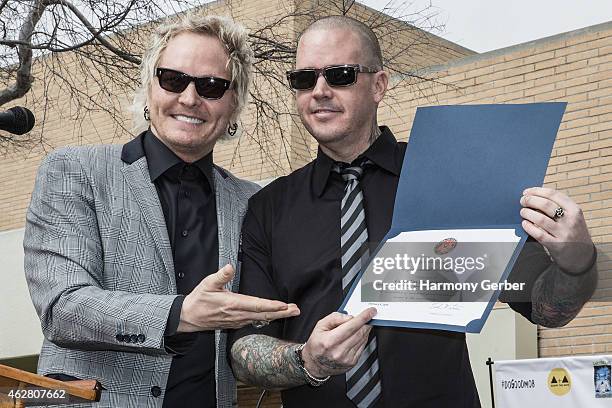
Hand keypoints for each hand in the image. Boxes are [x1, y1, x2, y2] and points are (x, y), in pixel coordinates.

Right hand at [178, 264, 299, 331]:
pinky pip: (255, 322)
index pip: (256, 305)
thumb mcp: (207, 284)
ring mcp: (238, 321)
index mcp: (233, 304)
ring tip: (290, 312)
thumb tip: (229, 267)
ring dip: (277, 316)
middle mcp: (238, 315)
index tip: (284, 305)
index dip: (271, 306)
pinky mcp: (236, 323)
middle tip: (296, 310)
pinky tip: (274, 316)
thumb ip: (220, 276)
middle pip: (264, 315)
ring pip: (261, 319)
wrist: (189, 317)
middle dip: (281, 313)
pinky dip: (267, 319)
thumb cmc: (199, 300)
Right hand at [301, 308, 376, 377]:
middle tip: (368, 316)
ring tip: (361, 325)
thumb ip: (335, 318)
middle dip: (366, 322)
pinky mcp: (352, 363)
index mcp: (330, 341)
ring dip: (365, 330)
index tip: (370, 311)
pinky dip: (362, 339)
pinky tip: (357, 336)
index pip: (351, 326)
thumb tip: (350, 317)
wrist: (315, 364)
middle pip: (359, 332)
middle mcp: (339, 351)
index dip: (363, 317)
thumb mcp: (320, 326)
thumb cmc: (317, 344)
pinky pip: (362, 347)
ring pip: (363, 339)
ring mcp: (346, 358)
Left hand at [520, 187, 594, 272]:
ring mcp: (564, 233)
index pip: (553, 195)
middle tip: (522, 200)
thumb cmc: (573, 232)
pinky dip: (529, 227)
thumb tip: (534, 195)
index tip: (526, 191)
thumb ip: (559, 207)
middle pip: (546, 205)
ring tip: (523, 211)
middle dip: (530, 200)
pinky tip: (525, 223)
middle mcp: (571, 221)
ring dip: (528, 213)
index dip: (537, 191)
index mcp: (575, 210)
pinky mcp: (556, 245)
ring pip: (540, 219)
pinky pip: (538, 234)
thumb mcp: (572, 217)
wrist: (582, 256)